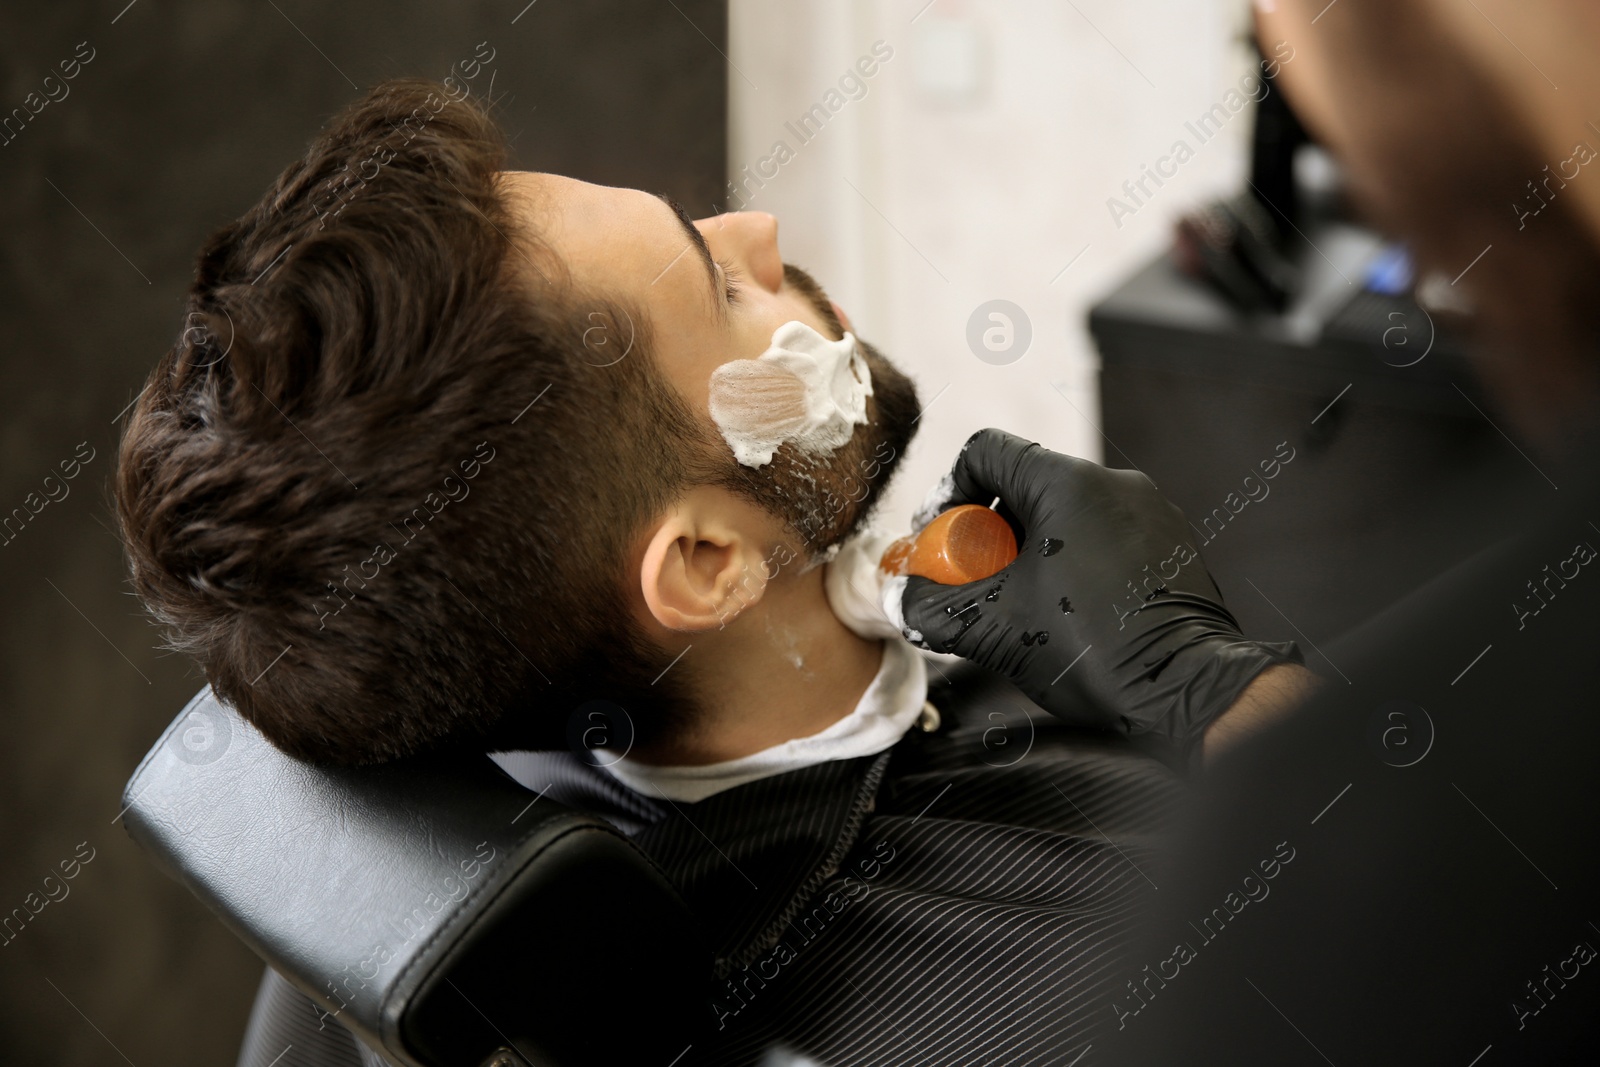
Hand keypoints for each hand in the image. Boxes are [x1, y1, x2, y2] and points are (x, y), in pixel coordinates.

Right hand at [896, 429, 1300, 753]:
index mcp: (1068, 484)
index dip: (949, 494)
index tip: (945, 545)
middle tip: (976, 587)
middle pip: (1024, 488)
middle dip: (988, 538)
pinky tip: (1069, 618)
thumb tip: (902, 599)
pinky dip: (1074, 567)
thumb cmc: (1096, 649)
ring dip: (1030, 556)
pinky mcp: (1172, 545)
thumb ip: (932, 608)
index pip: (985, 452)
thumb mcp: (993, 629)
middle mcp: (1114, 484)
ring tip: (1022, 610)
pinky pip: (1105, 540)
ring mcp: (1150, 513)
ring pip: (1065, 518)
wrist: (1189, 689)